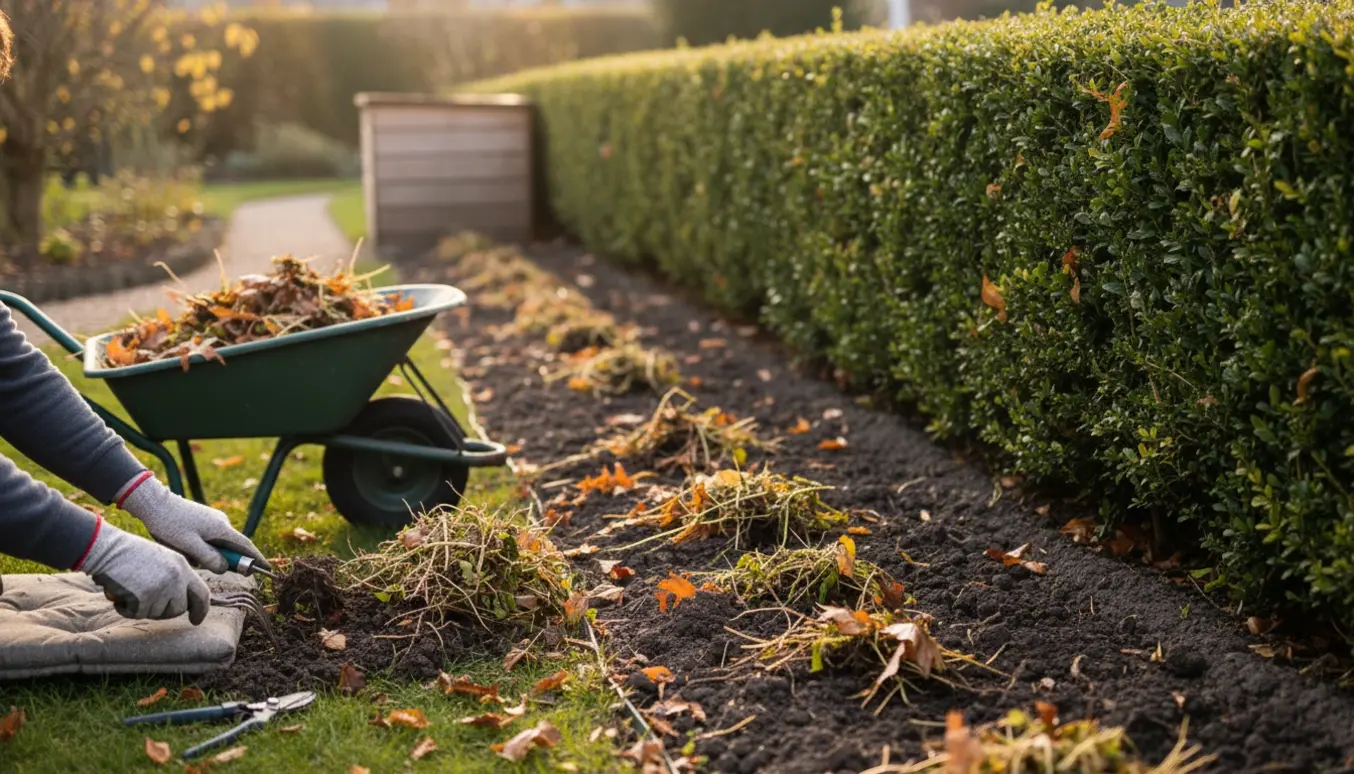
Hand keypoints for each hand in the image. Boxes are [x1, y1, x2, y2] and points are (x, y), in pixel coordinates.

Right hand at [78, 521, 210, 623]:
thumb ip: (175, 577)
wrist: (107, 549)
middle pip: (179, 609)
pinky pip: (137, 614)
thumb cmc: (129, 553)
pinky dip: (126, 609)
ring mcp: (161, 589)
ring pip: (157, 613)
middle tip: (147, 602)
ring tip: (131, 590)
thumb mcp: (162, 559)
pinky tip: (120, 594)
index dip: (201, 609)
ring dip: (143, 608)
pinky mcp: (143, 598)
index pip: (201, 593)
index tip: (196, 620)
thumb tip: (183, 601)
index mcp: (182, 567)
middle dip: (165, 611)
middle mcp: (176, 578)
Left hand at [118, 474, 269, 574]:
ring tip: (186, 553)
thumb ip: (210, 558)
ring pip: (218, 544)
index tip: (267, 569)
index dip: (257, 559)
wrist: (154, 504)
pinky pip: (210, 539)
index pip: (246, 546)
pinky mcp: (204, 520)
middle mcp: (221, 522)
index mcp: (221, 528)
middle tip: (207, 565)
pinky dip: (203, 548)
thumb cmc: (170, 525)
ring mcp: (213, 520)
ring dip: (209, 554)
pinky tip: (184, 547)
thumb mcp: (189, 546)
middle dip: (225, 559)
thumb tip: (225, 567)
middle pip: (232, 547)